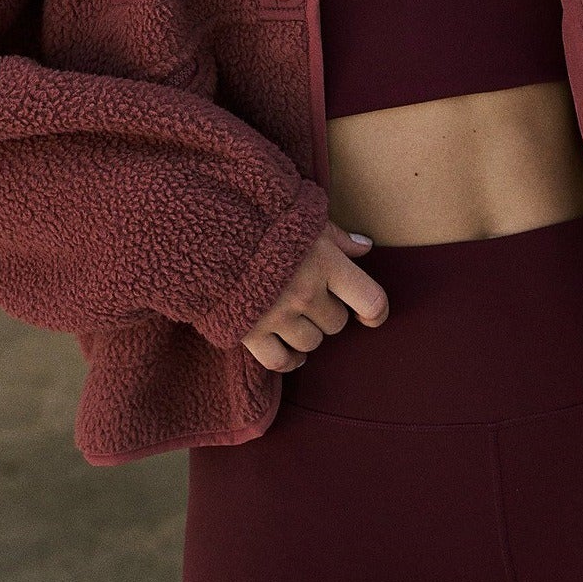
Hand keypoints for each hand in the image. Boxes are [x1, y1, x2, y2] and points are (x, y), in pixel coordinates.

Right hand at [241, 220, 388, 372]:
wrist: (206, 229)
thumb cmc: (261, 219)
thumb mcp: (304, 219)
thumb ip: (337, 237)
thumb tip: (366, 247)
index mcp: (326, 264)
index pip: (372, 301)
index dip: (376, 312)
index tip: (370, 315)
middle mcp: (307, 294)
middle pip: (337, 324)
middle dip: (329, 312)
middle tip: (313, 296)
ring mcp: (278, 317)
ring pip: (312, 343)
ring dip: (308, 332)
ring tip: (295, 315)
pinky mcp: (250, 333)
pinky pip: (280, 362)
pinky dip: (289, 360)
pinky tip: (291, 352)